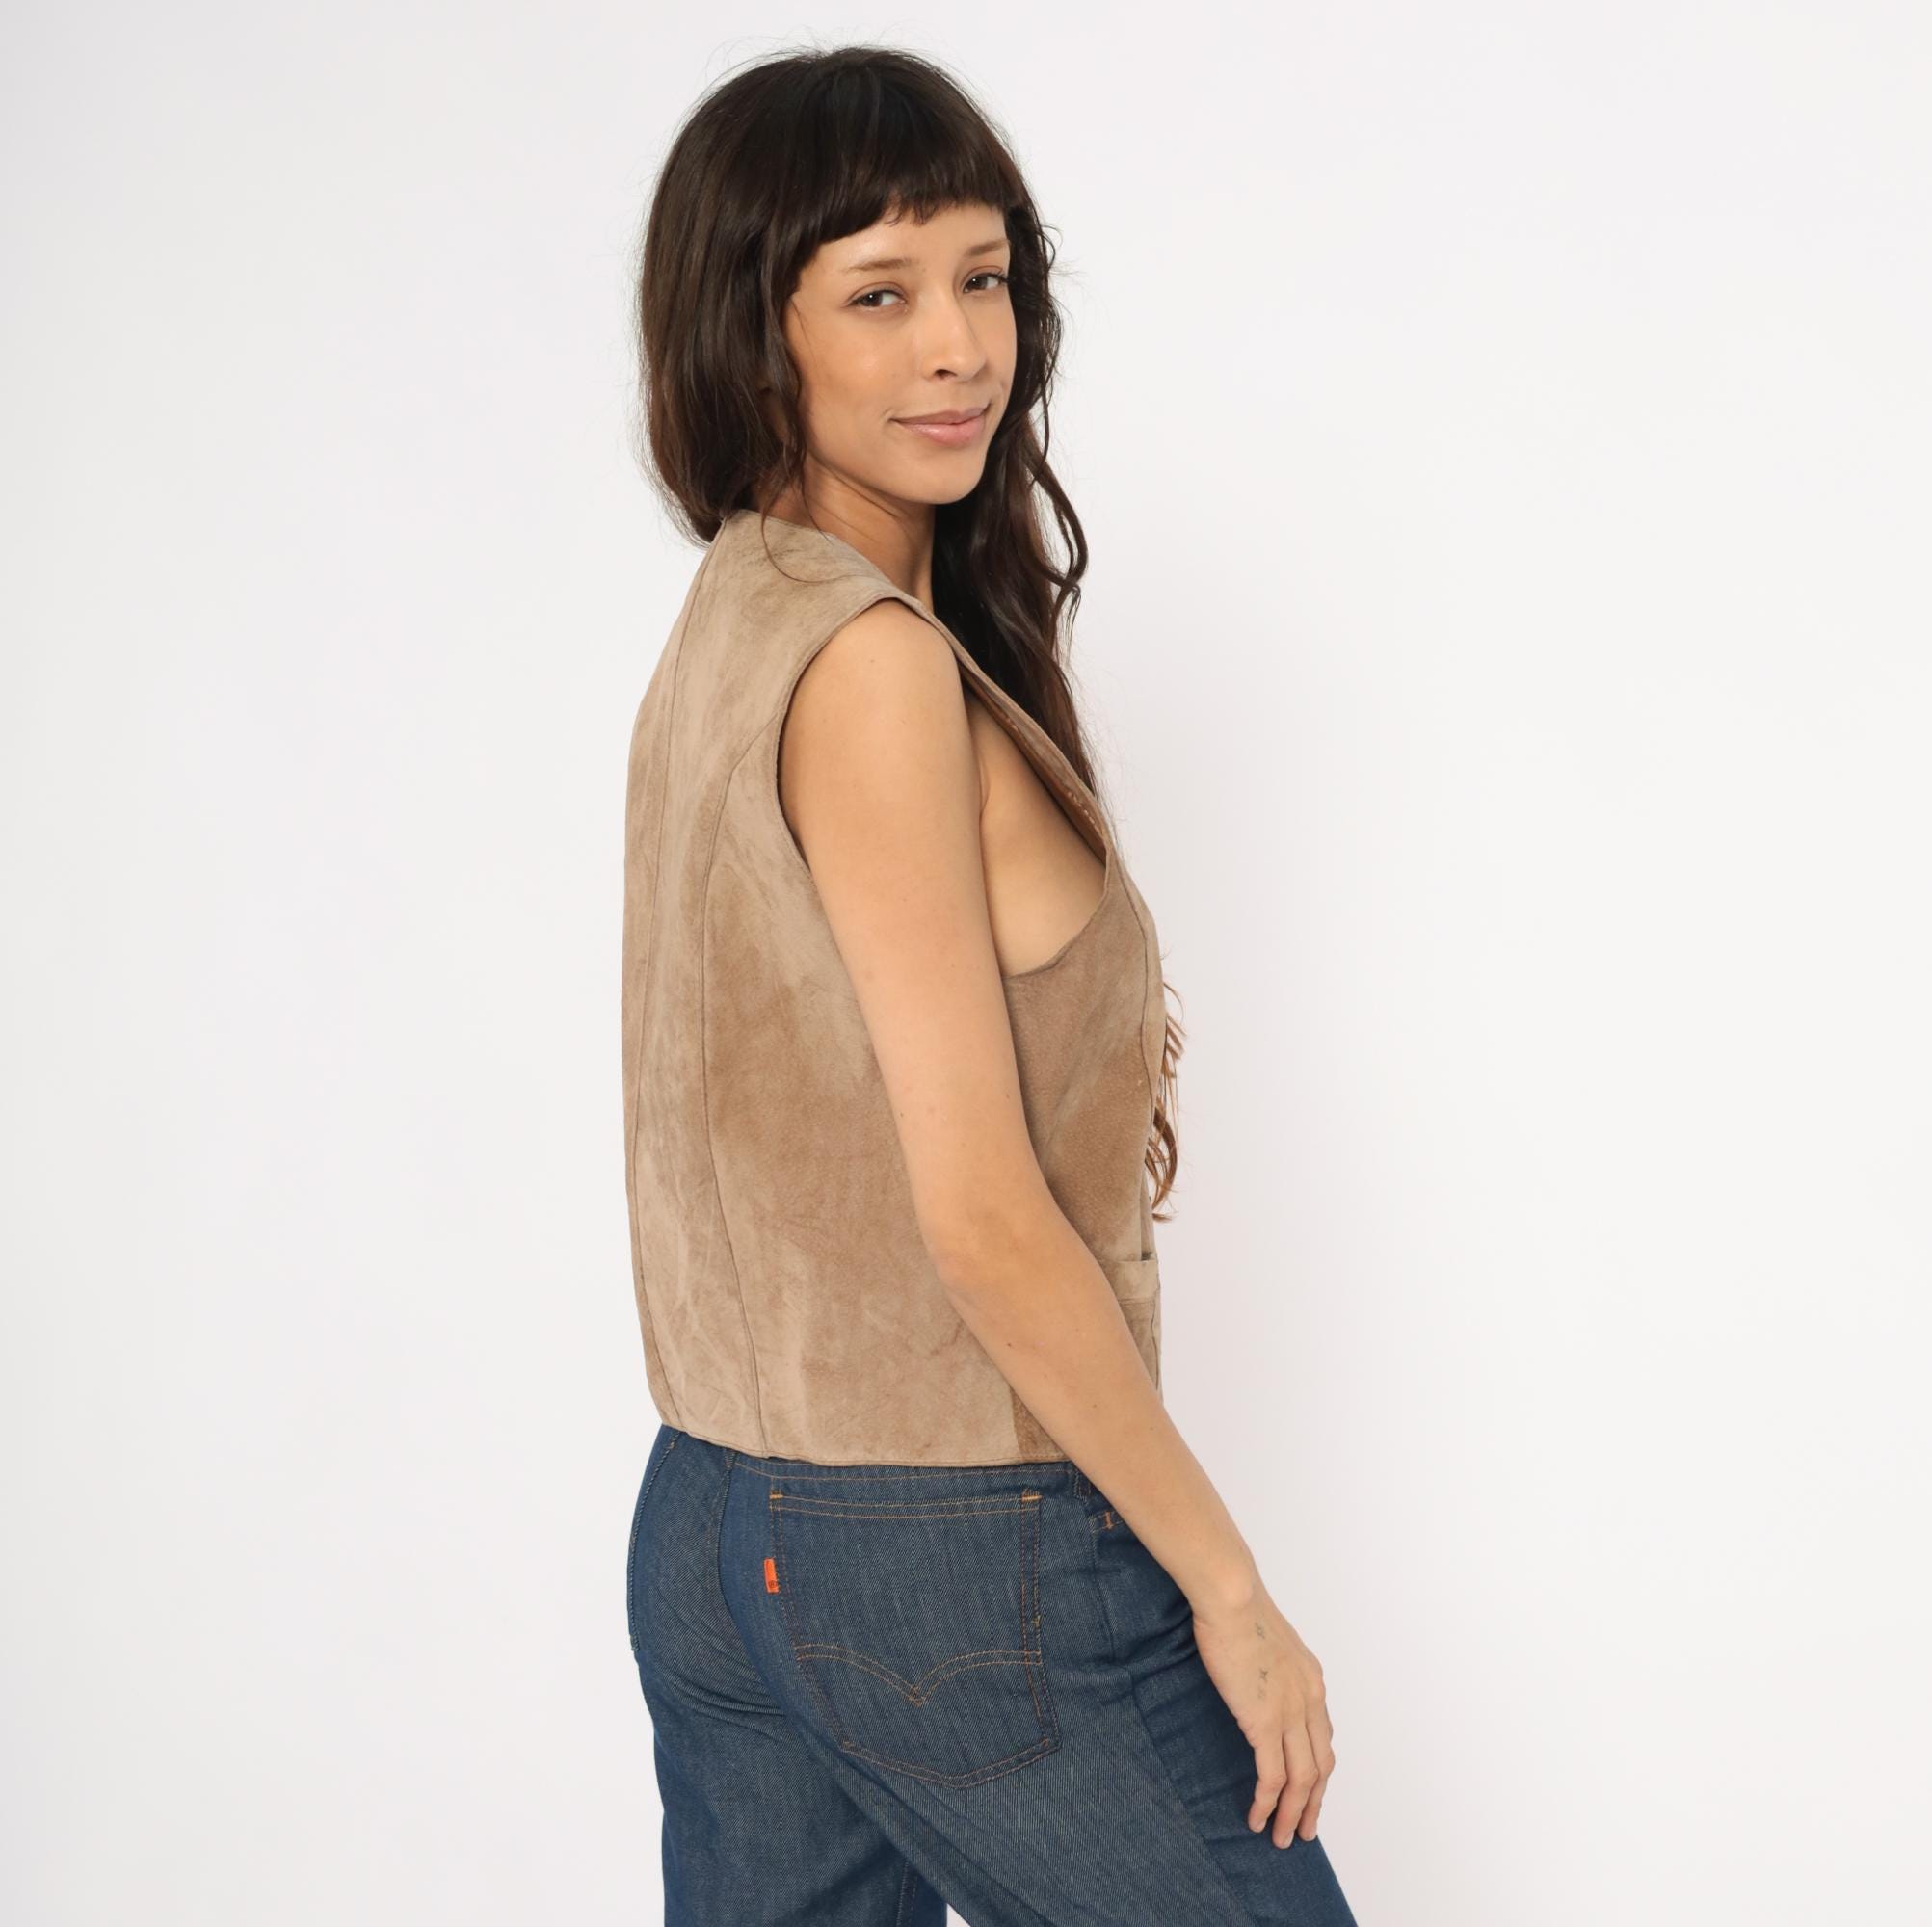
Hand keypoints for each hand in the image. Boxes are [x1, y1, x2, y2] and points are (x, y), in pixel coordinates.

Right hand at [1190, 1579, 1335, 1845]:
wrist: (1232, 1597)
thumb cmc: (1237, 1606)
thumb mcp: (1266, 1638)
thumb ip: (1269, 1664)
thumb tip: (1253, 1674)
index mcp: (1310, 1679)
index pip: (1322, 1736)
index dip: (1317, 1769)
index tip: (1308, 1790)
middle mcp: (1309, 1700)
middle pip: (1321, 1766)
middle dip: (1313, 1803)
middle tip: (1304, 1829)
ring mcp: (1289, 1713)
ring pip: (1302, 1779)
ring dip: (1293, 1813)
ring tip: (1282, 1838)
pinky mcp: (1265, 1722)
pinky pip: (1272, 1776)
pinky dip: (1268, 1803)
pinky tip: (1258, 1819)